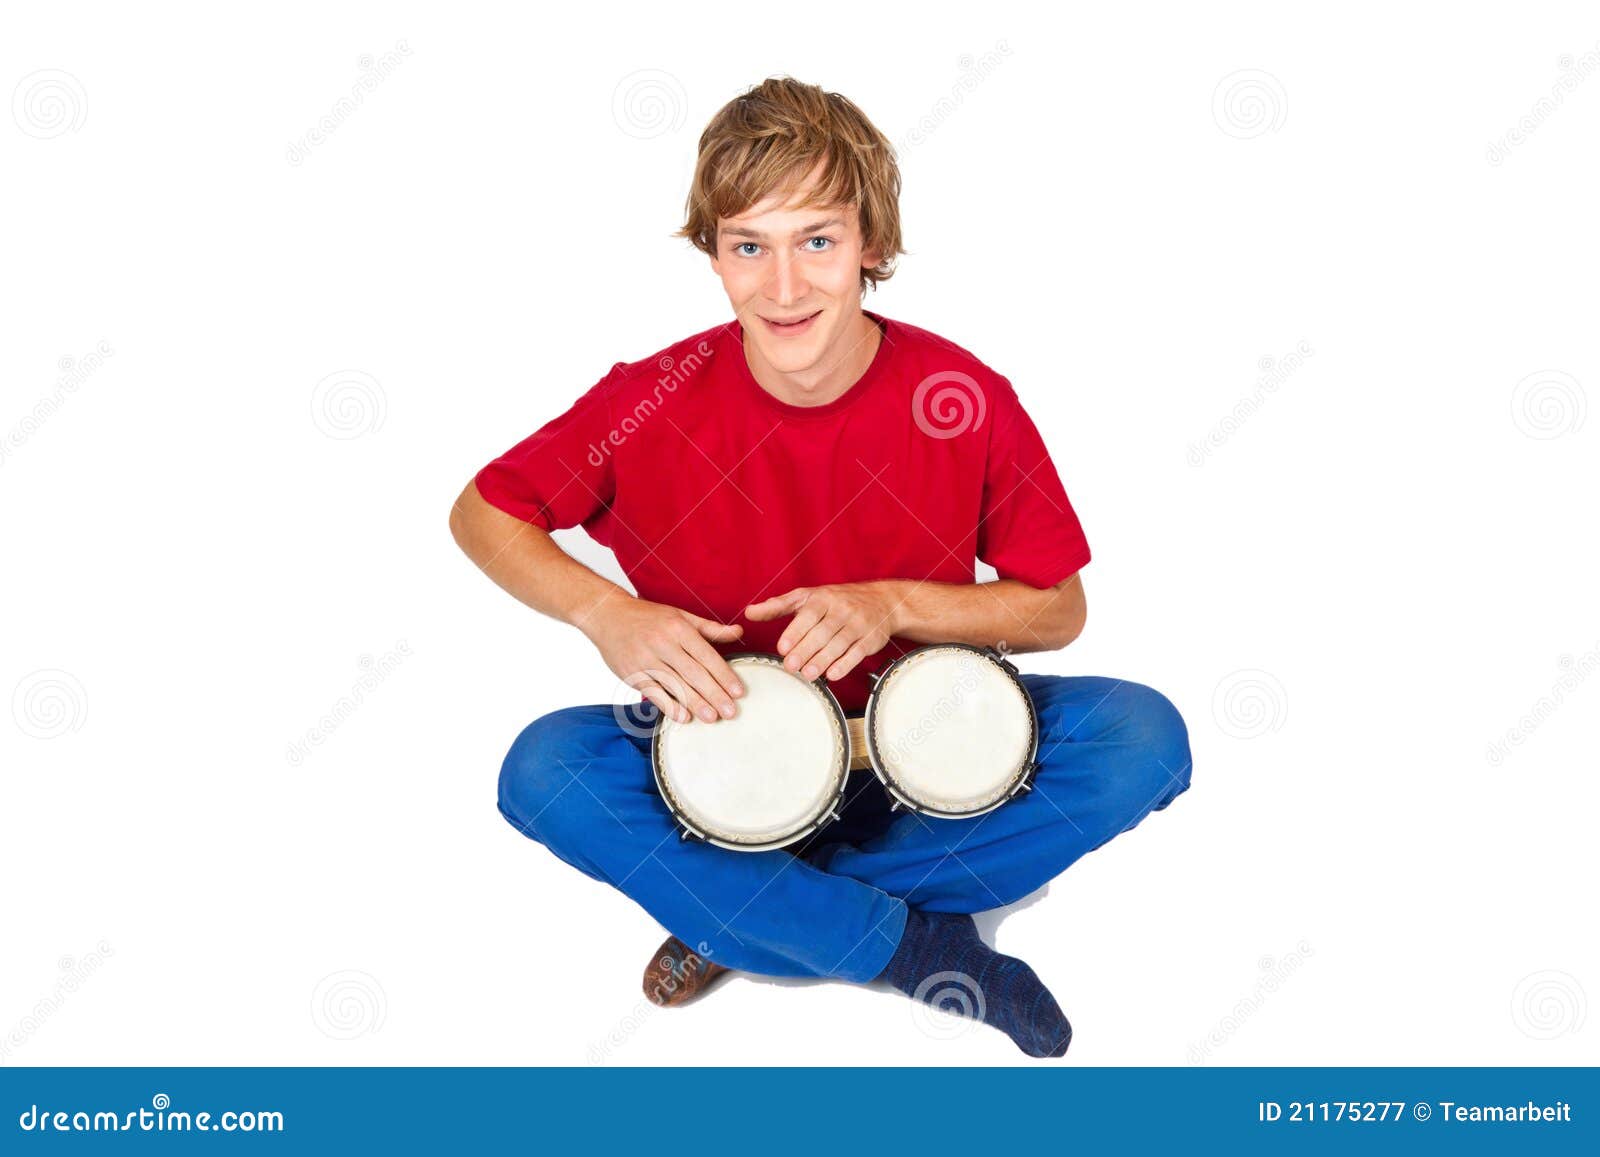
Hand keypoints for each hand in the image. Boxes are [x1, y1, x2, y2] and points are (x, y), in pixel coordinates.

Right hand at [584, 598, 745, 723]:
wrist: (607, 614)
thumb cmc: (647, 616)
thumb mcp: (680, 615)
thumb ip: (709, 628)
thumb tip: (739, 632)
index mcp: (678, 628)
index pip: (707, 655)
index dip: (724, 675)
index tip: (738, 692)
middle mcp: (663, 643)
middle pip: (693, 673)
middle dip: (714, 694)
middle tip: (730, 712)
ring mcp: (646, 659)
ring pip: (675, 685)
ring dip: (695, 703)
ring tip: (712, 718)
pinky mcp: (632, 673)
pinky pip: (653, 692)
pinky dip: (669, 705)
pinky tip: (683, 717)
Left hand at [745, 582, 899, 681]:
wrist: (881, 601)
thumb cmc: (836, 600)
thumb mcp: (806, 597)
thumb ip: (777, 606)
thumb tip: (749, 613)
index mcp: (823, 598)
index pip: (808, 615)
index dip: (795, 632)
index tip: (782, 648)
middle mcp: (841, 609)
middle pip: (822, 631)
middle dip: (806, 650)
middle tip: (791, 667)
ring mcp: (858, 624)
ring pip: (839, 643)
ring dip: (822, 660)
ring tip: (807, 674)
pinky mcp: (871, 639)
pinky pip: (857, 653)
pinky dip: (845, 664)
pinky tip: (831, 675)